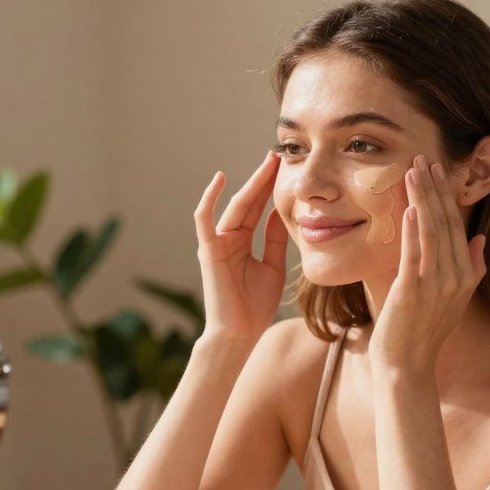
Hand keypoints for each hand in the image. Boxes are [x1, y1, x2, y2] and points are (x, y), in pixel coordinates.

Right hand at [193, 151, 288, 342]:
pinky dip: (209, 199)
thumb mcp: (273, 267)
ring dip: (250, 184)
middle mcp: (229, 239)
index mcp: (243, 243)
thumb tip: (278, 213)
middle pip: (247, 202)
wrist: (240, 333)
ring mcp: (217, 243)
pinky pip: (204, 219)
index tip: (284, 169)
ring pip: (234, 206)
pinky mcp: (208, 250)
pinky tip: (219, 179)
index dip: (269, 189)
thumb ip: (274, 240)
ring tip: (266, 163)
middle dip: (262, 179)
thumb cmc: (255, 307)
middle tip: (277, 156)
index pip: (257, 209)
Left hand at [369, 155, 486, 371]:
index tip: (439, 170)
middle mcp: (457, 277)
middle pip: (447, 223)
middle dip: (436, 189)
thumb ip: (471, 268)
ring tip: (414, 171)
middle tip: (425, 159)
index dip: (448, 196)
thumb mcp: (454, 299)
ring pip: (433, 232)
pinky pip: (415, 255)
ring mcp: (436, 285)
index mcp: (467, 275)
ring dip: (424, 199)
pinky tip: (412, 208)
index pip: (459, 226)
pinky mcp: (412, 292)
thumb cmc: (424, 331)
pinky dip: (414, 230)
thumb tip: (479, 238)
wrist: (407, 365)